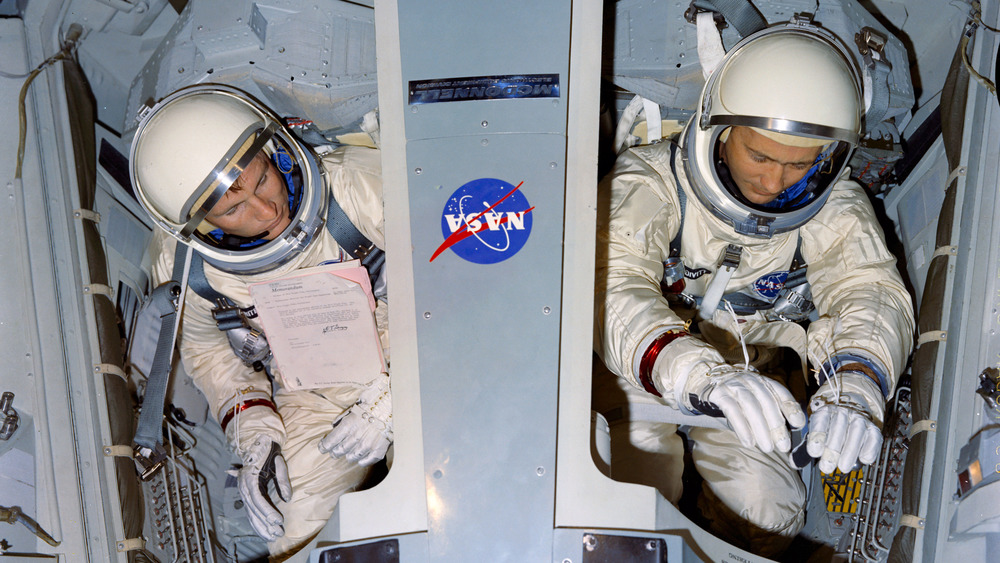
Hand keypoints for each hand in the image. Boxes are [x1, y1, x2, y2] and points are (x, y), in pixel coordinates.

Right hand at [237, 436, 291, 541]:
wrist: (257, 441)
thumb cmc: (268, 450)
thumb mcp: (278, 462)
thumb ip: (282, 480)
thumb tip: (287, 499)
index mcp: (249, 477)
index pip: (258, 499)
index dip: (267, 512)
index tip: (278, 520)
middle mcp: (243, 486)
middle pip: (253, 510)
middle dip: (265, 524)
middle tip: (278, 533)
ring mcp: (242, 490)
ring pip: (250, 513)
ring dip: (260, 526)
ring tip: (272, 536)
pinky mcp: (246, 493)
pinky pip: (250, 510)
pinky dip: (256, 521)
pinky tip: (263, 531)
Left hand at [318, 373, 391, 465]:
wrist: (393, 404)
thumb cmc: (373, 402)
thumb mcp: (354, 406)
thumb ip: (343, 418)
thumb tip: (334, 426)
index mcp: (348, 425)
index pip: (331, 441)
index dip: (324, 446)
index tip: (322, 448)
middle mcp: (355, 437)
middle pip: (339, 451)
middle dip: (334, 452)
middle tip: (334, 452)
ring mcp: (367, 445)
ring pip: (351, 457)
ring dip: (348, 456)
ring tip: (348, 454)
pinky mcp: (378, 449)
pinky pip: (367, 460)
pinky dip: (362, 461)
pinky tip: (360, 460)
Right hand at [686, 365, 805, 452]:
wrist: (702, 384)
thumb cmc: (733, 399)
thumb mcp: (752, 402)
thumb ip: (766, 415)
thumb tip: (784, 438)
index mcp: (762, 382)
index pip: (780, 392)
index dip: (790, 408)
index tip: (798, 424)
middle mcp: (749, 380)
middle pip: (767, 401)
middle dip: (776, 425)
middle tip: (783, 446)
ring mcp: (733, 385)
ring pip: (751, 405)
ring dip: (761, 428)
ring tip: (767, 448)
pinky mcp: (718, 393)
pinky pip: (732, 410)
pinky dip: (742, 427)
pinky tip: (748, 442)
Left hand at [806, 372, 883, 472]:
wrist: (851, 412)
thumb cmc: (829, 430)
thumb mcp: (814, 435)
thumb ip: (804, 450)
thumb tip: (794, 464)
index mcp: (824, 412)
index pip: (820, 421)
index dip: (817, 436)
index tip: (814, 452)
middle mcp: (842, 412)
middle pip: (838, 427)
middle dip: (832, 449)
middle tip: (826, 467)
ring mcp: (859, 419)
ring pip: (856, 431)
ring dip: (849, 451)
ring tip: (843, 467)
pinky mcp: (873, 428)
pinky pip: (873, 437)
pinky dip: (869, 449)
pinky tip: (863, 460)